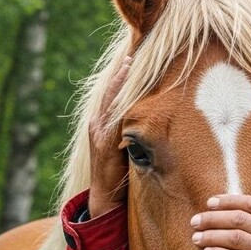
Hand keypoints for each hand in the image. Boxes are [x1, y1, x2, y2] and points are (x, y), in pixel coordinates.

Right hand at [87, 56, 131, 216]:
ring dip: (120, 81)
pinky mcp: (104, 142)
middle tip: (132, 53)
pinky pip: (114, 119)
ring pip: (110, 101)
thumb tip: (153, 117)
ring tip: (129, 64)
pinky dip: (121, 104)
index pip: (112, 94)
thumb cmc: (118, 171)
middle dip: (121, 73)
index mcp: (102, 123)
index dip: (121, 77)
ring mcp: (99, 132)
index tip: (132, 59)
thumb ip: (133, 130)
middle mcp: (98, 124)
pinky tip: (129, 92)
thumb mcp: (125, 145)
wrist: (104, 196)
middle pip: (110, 92)